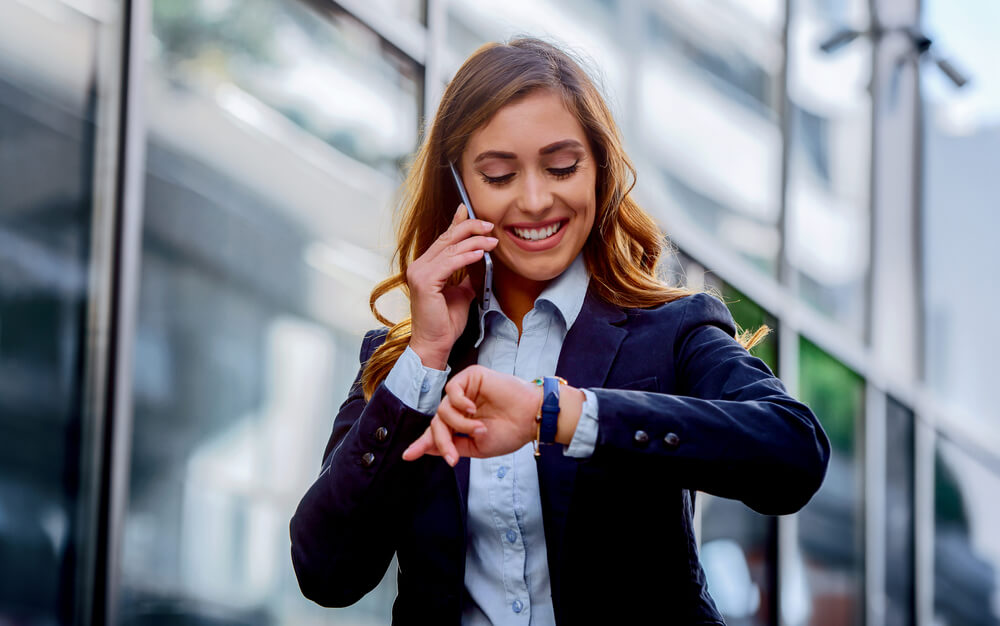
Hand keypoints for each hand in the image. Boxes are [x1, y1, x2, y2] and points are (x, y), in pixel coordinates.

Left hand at [402, 365, 540, 464]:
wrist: (530, 419)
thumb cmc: (510, 432)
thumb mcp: (477, 447)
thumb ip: (452, 445)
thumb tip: (426, 449)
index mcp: (461, 424)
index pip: (438, 432)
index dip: (423, 443)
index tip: (407, 456)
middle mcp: (461, 407)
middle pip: (437, 422)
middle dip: (441, 440)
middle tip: (453, 456)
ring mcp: (465, 392)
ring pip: (443, 409)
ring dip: (458, 424)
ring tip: (479, 429)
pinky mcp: (471, 377)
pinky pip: (451, 390)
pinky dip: (459, 403)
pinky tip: (472, 409)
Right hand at [407, 205, 497, 369]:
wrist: (435, 344)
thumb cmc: (445, 323)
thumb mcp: (461, 294)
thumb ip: (466, 276)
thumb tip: (479, 263)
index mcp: (425, 267)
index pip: (443, 239)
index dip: (457, 224)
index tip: (468, 210)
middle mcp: (419, 266)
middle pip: (447, 238)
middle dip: (469, 228)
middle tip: (489, 225)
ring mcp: (419, 273)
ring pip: (450, 249)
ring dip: (474, 242)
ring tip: (492, 241)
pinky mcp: (425, 282)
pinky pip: (450, 263)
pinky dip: (466, 256)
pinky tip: (480, 253)